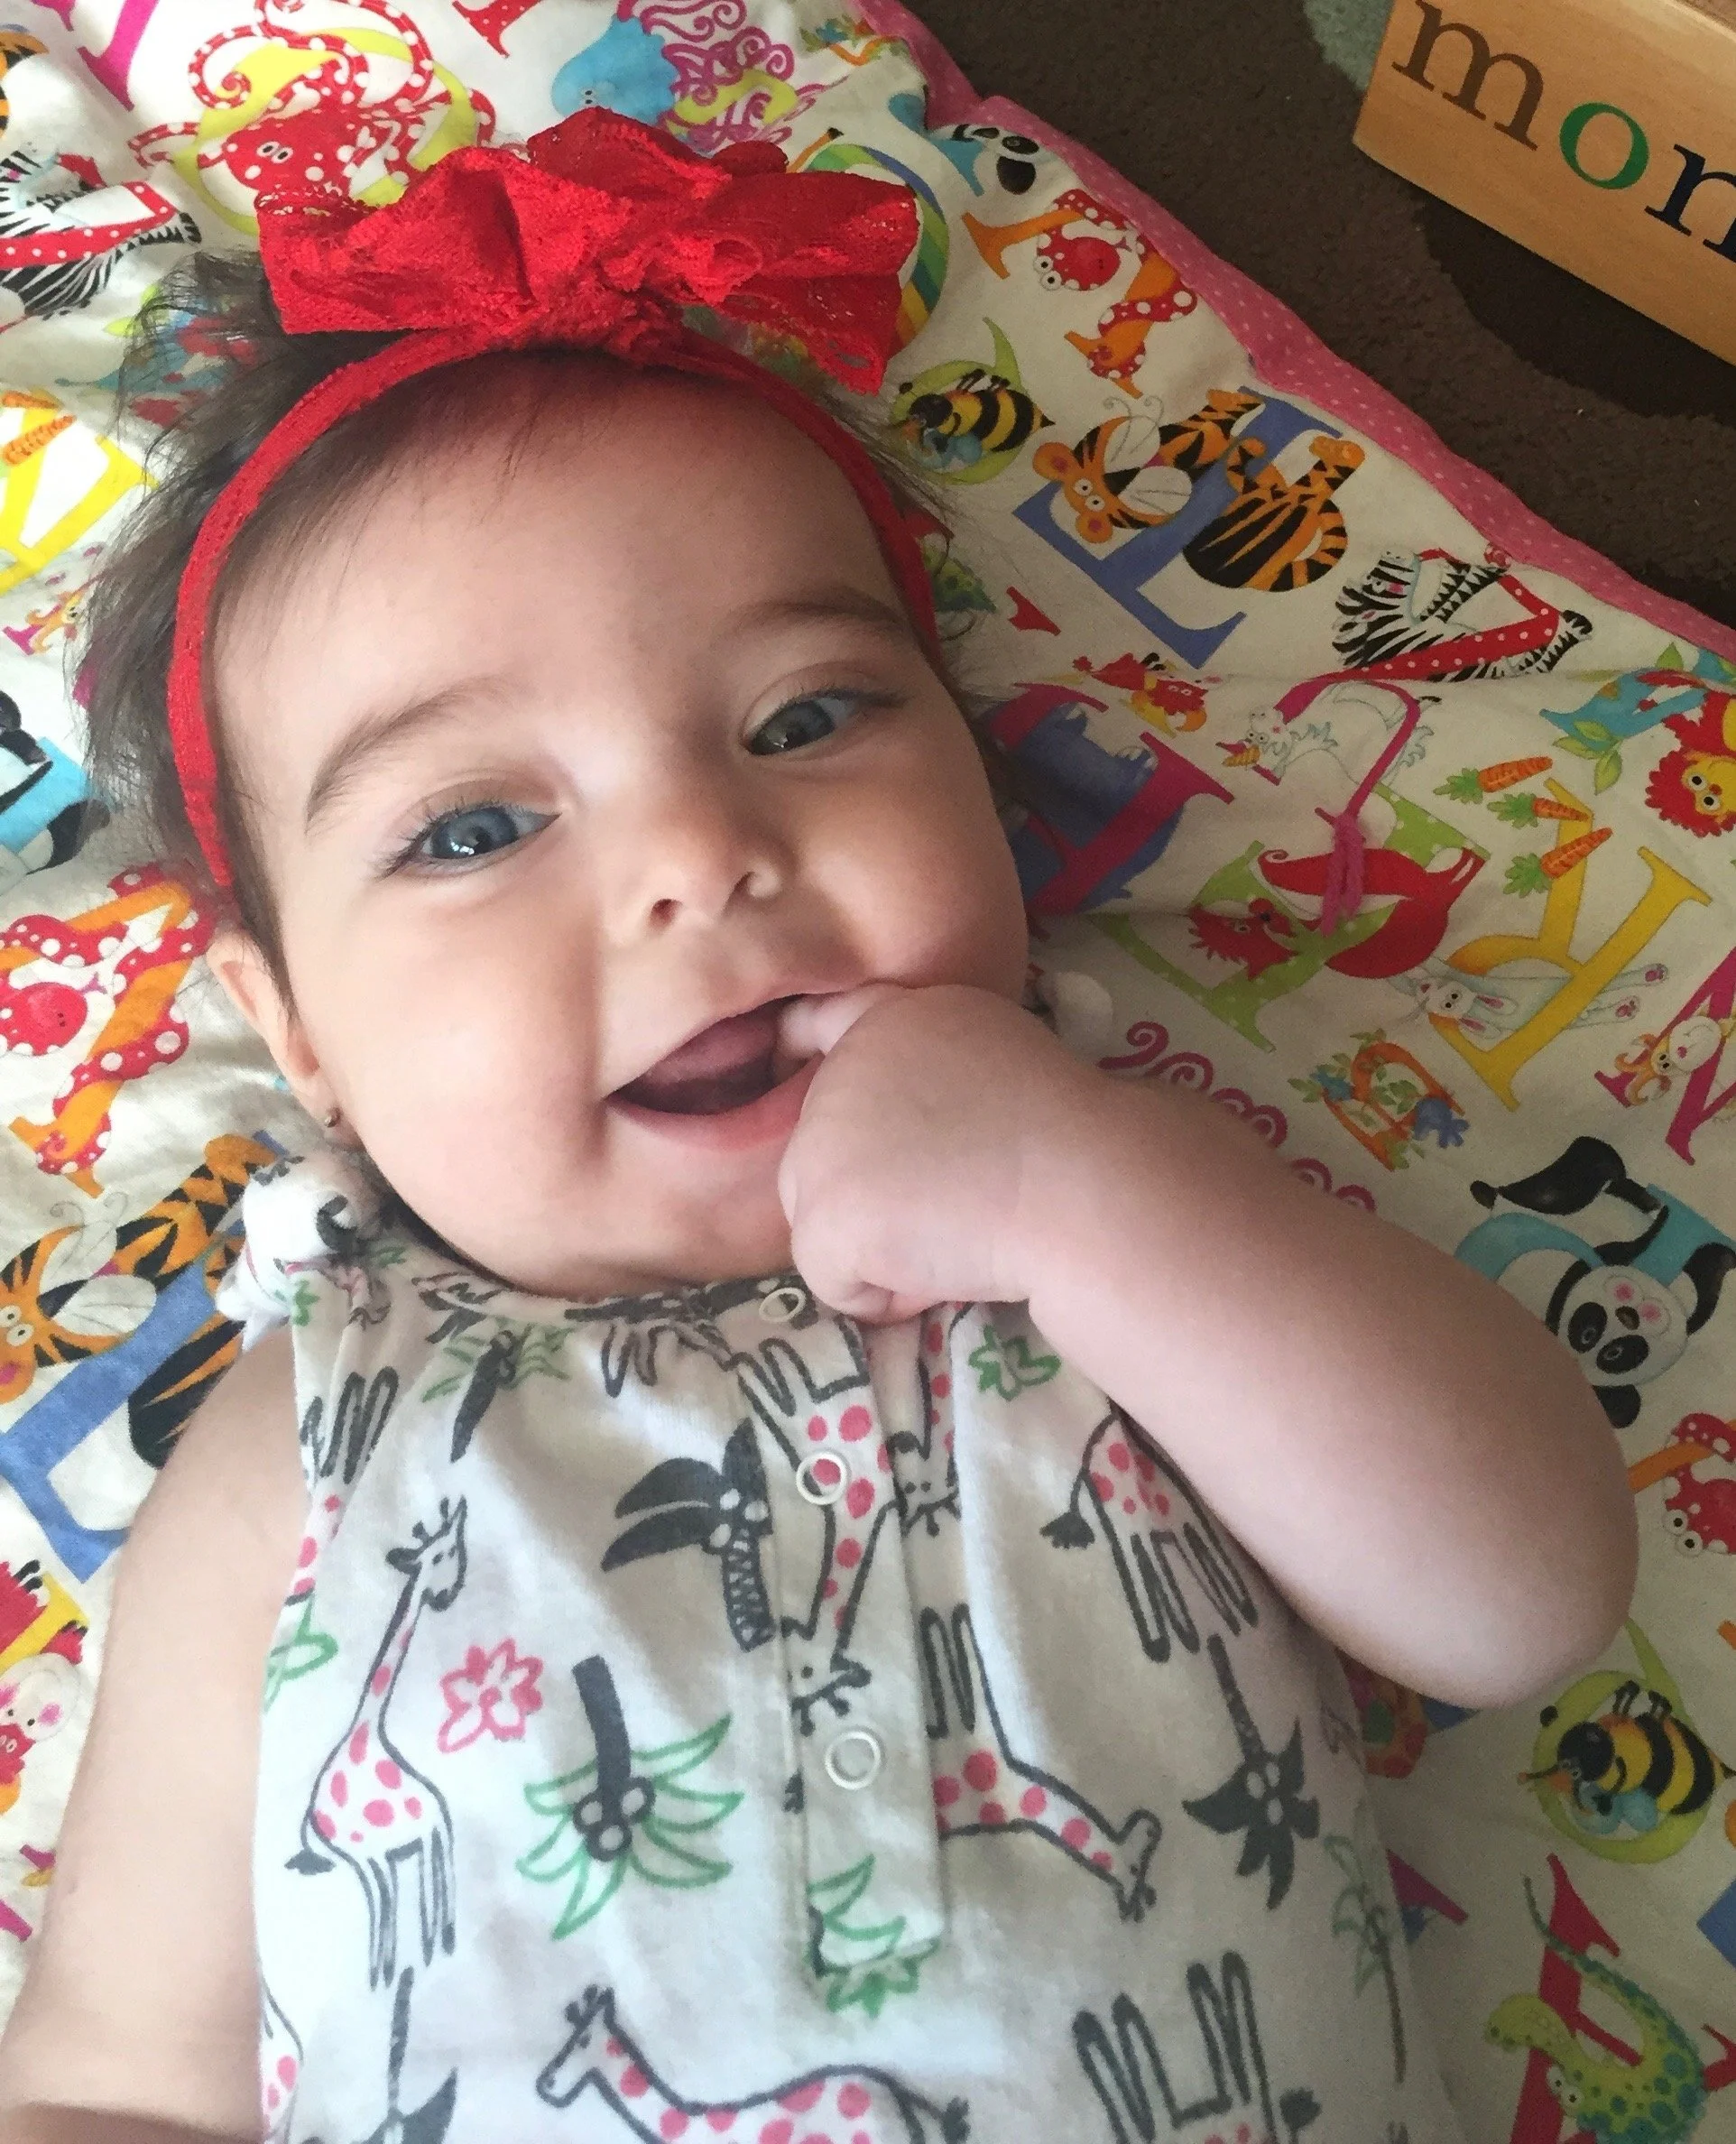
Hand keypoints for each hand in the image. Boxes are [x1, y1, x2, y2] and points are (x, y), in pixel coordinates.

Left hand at [776, 983, 1087, 1321]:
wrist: (1081, 1185)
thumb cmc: (1068, 1136)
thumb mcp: (995, 1061)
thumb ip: (929, 1075)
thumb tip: (899, 1134)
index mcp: (890, 1018)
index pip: (813, 1026)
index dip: (801, 1059)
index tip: (804, 1083)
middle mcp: (841, 1070)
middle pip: (815, 1151)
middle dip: (872, 1193)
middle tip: (955, 1199)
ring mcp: (822, 1142)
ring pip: (822, 1219)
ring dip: (880, 1246)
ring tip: (957, 1233)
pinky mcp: (824, 1214)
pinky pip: (833, 1280)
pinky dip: (884, 1295)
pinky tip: (943, 1269)